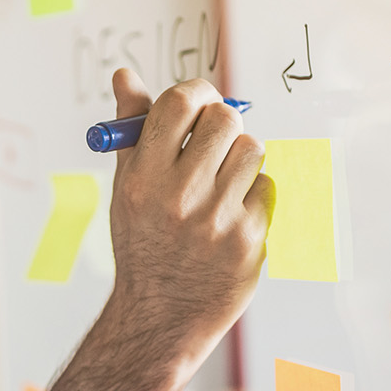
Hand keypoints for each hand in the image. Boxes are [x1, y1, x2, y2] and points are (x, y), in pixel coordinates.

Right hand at [103, 69, 272, 368]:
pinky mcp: (249, 239)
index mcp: (143, 177)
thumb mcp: (125, 186)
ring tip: (220, 183)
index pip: (179, 103)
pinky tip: (230, 216)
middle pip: (225, 120)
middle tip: (214, 141)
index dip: (196, 93)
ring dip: (240, 158)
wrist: (161, 314)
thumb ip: (132, 128)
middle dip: (223, 123)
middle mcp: (179, 196)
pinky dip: (252, 195)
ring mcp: (218, 219)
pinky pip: (266, 188)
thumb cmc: (143, 242)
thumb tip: (124, 75)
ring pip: (253, 150)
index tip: (199, 103)